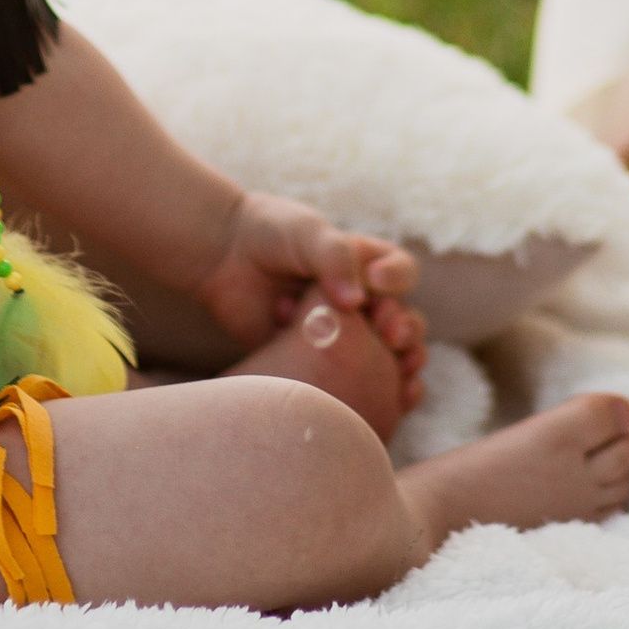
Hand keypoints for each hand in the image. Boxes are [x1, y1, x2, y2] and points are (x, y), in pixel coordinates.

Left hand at [193, 191, 424, 390]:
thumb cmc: (270, 233)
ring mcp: (342, 333)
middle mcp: (360, 300)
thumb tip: (356, 303)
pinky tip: (380, 395)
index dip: (397, 280)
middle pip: (404, 321)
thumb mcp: (307, 232)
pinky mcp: (320, 360)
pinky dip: (373, 389)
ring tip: (398, 370)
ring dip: (399, 363)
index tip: (377, 282)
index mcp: (365, 263)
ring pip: (387, 356)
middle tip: (388, 334)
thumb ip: (335, 259)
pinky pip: (353, 379)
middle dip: (406, 330)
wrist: (223, 255)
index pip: (401, 273)